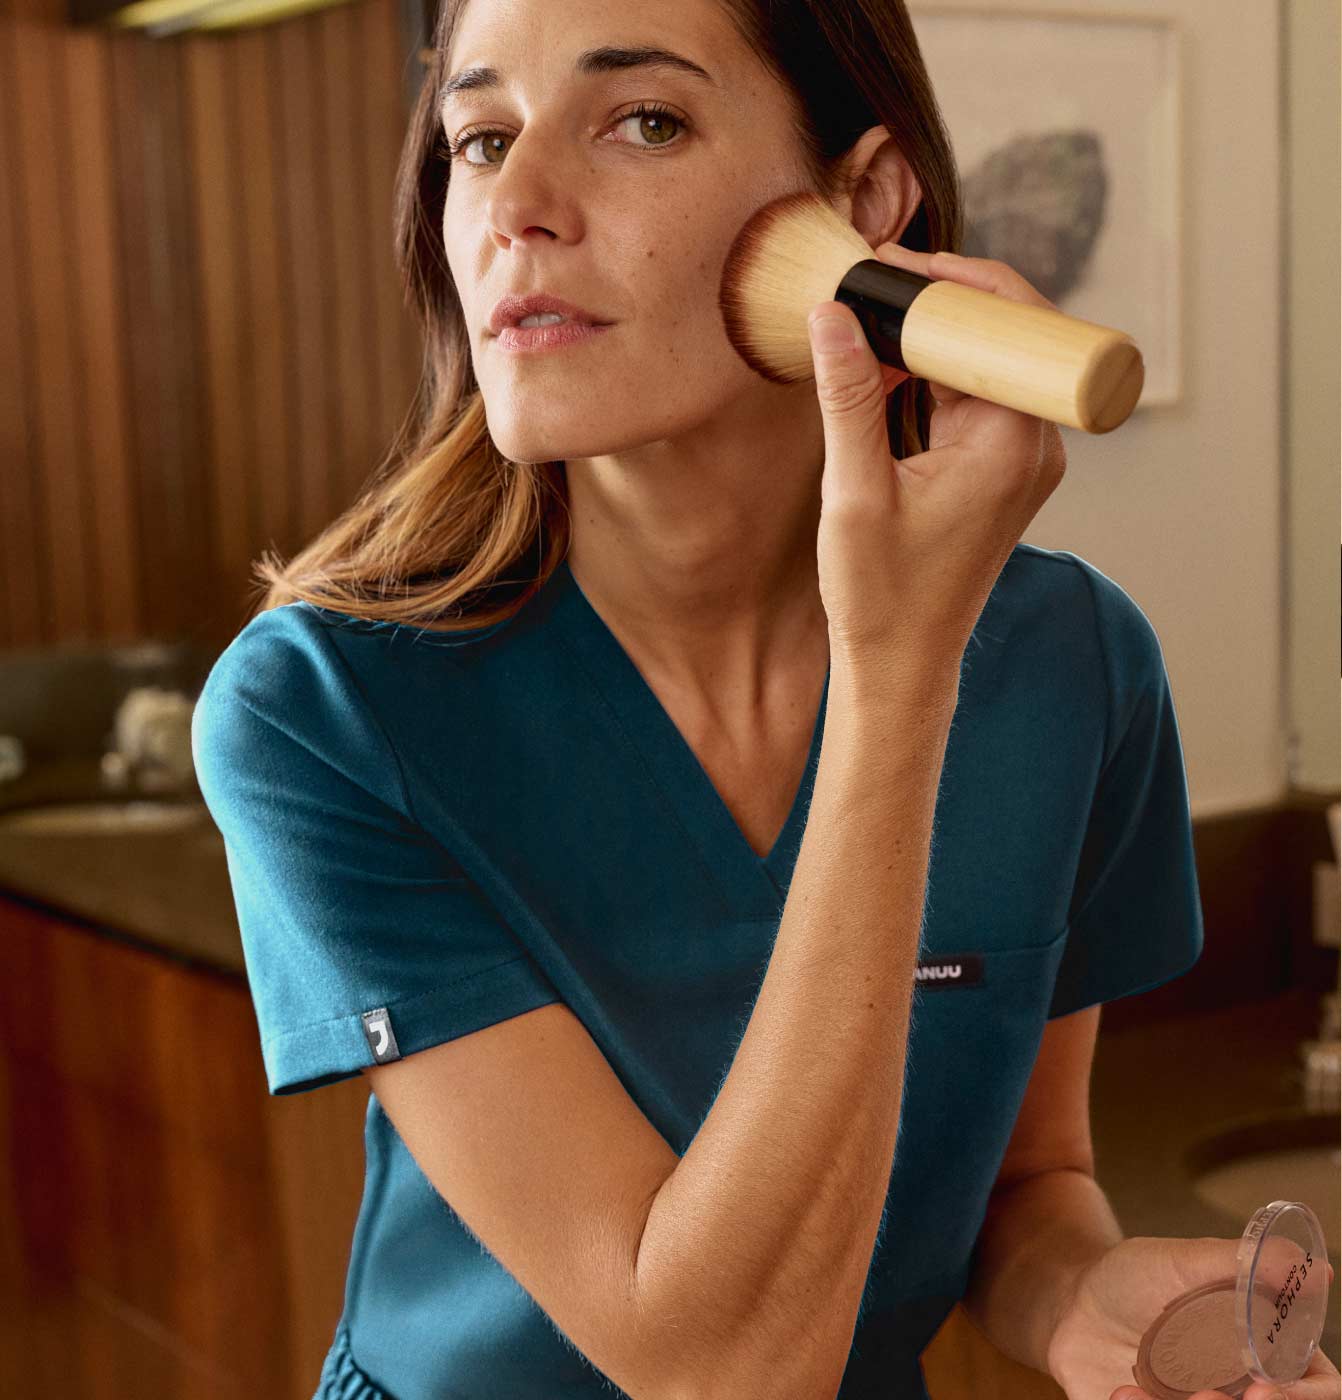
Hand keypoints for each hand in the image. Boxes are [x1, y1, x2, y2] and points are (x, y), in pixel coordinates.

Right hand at [807, 243, 1067, 680]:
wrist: (903, 664)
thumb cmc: (881, 596)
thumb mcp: (854, 493)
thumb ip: (847, 397)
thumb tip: (831, 313)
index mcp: (1011, 442)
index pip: (998, 321)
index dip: (941, 280)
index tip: (881, 265)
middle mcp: (1035, 444)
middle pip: (998, 334)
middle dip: (932, 304)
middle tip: (863, 288)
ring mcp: (1026, 457)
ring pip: (985, 363)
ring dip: (929, 342)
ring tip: (863, 330)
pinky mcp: (1007, 470)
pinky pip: (977, 398)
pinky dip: (934, 379)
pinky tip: (883, 378)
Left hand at [1046, 1234, 1338, 1399]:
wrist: (1071, 1305)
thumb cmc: (1134, 1276)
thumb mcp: (1183, 1261)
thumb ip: (1244, 1264)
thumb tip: (1317, 1270)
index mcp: (1270, 1350)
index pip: (1322, 1386)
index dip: (1308, 1396)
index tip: (1263, 1388)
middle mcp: (1250, 1389)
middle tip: (1205, 1397)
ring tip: (1143, 1391)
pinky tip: (1123, 1392)